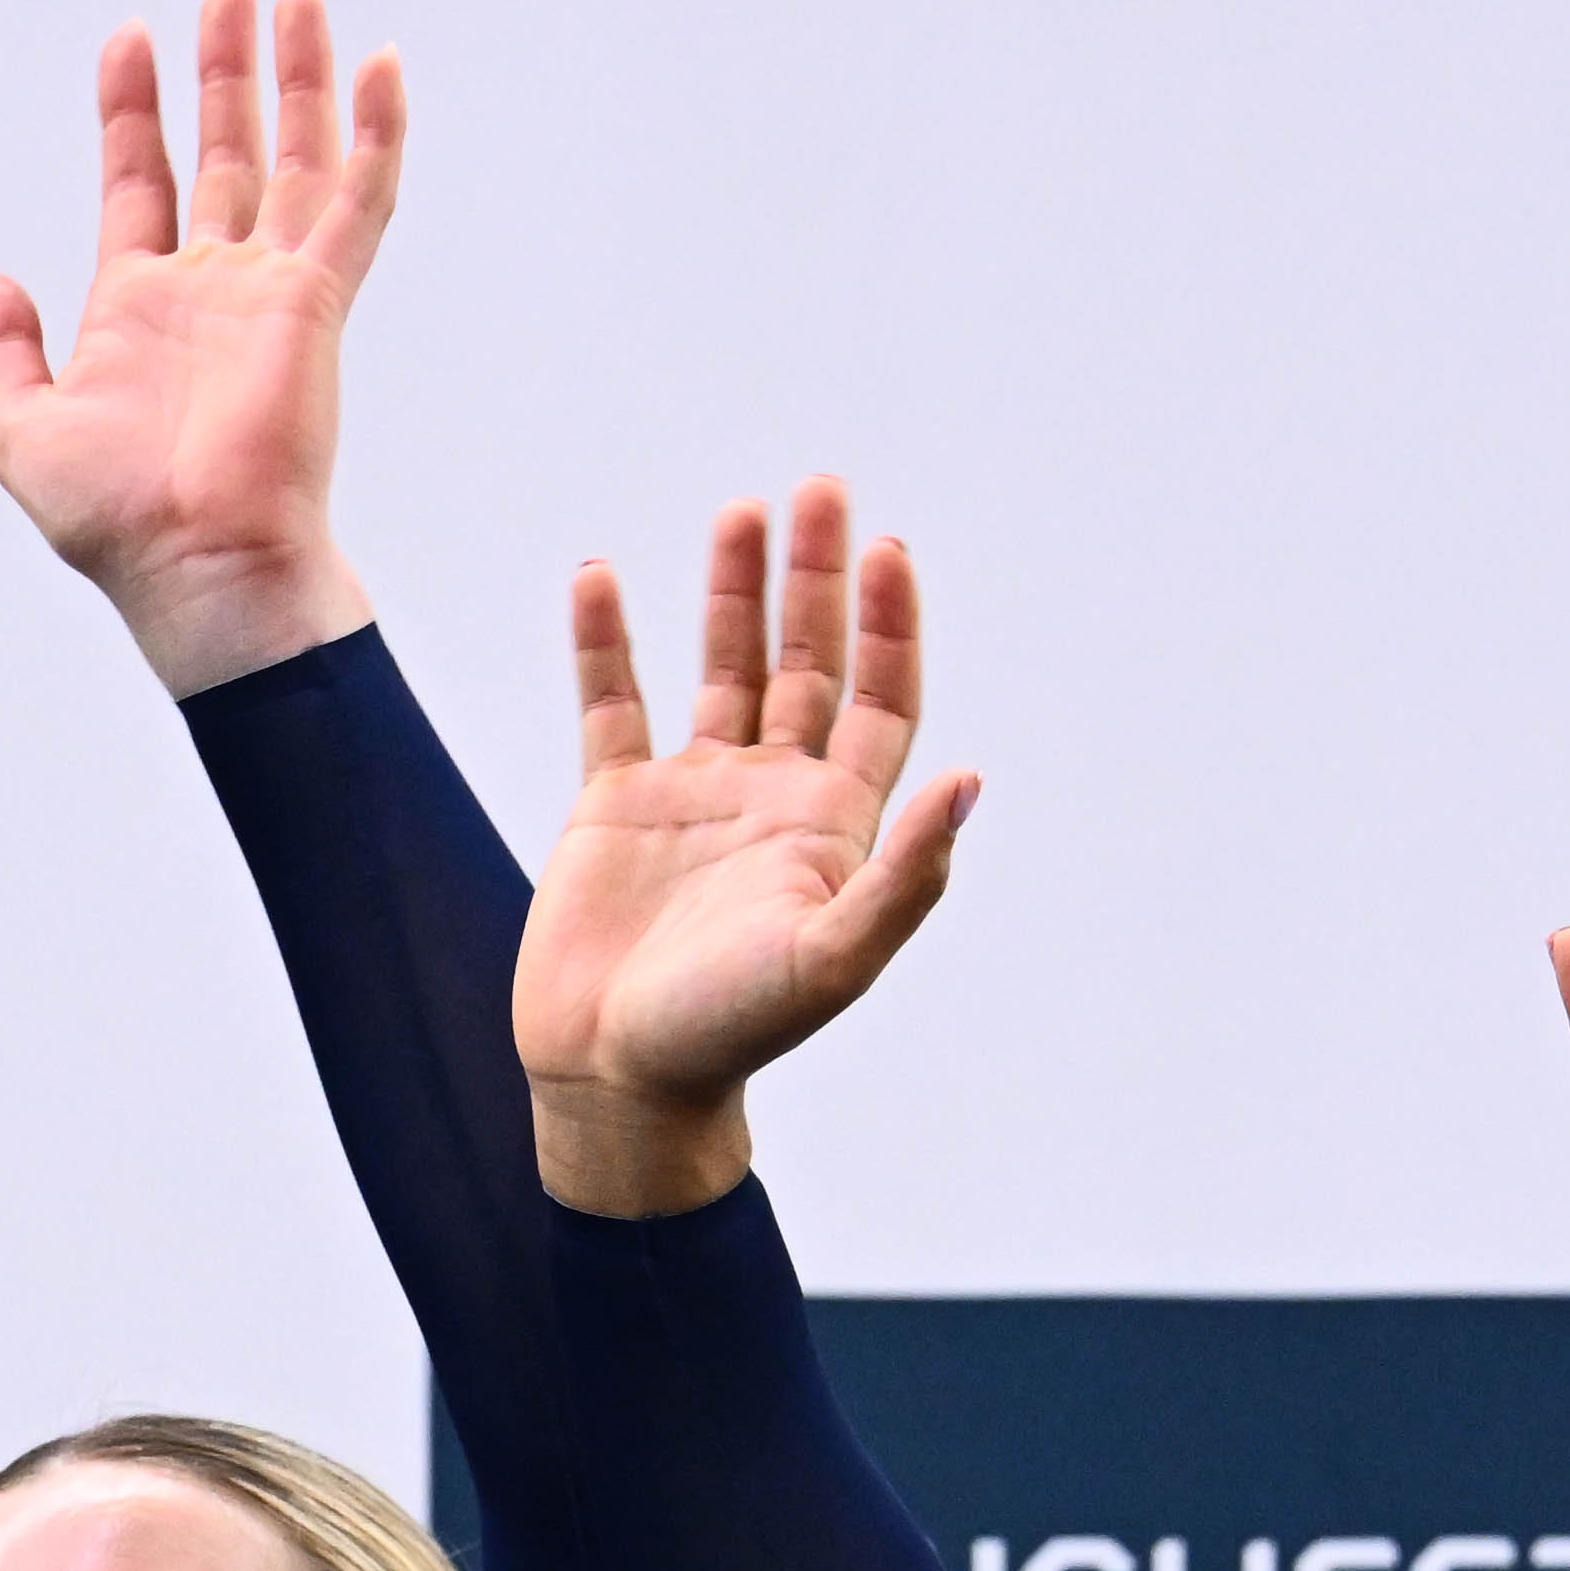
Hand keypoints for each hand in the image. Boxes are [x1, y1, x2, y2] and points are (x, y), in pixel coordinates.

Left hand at [0, 0, 393, 698]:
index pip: (139, 180)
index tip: (129, 38)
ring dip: (297, 80)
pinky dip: (372, 136)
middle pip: (222, 151)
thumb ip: (4, 350)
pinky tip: (378, 68)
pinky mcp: (316, 304)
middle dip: (224, 72)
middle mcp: (210, 287)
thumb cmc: (116, 522)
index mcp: (139, 306)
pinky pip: (355, 204)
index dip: (132, 108)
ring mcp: (268, 291)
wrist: (196, 565)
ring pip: (292, 159)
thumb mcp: (25, 430)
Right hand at [511, 487, 978, 1216]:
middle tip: (820, 489)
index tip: (888, 549)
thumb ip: (904, 875)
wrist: (618, 1080)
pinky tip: (598, 576)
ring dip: (733, 592)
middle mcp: (770, 796)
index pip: (879, 700)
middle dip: (817, 579)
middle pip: (809, 663)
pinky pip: (610, 704)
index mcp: (833, 824)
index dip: (890, 626)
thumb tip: (971, 782)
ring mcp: (692, 795)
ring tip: (743, 510)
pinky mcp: (613, 806)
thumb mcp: (832, 957)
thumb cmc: (731, 1032)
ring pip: (722, 669)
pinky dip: (604, 640)